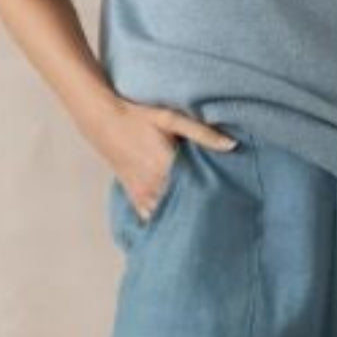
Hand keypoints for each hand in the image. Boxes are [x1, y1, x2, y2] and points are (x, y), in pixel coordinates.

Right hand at [88, 99, 238, 223]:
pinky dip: (163, 217)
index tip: (231, 198)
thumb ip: (202, 133)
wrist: (104, 120)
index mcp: (168, 166)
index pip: (199, 190)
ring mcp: (143, 193)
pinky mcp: (134, 195)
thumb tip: (232, 145)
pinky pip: (150, 216)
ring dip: (183, 215)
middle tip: (223, 209)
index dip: (216, 196)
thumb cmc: (140, 117)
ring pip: (168, 214)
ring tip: (203, 216)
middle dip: (203, 208)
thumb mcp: (171, 119)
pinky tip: (176, 219)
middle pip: (186, 206)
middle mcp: (155, 185)